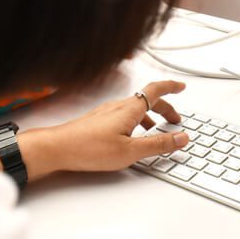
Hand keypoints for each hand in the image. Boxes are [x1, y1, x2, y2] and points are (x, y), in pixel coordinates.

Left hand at [0, 80, 187, 181]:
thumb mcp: (131, 151)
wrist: (57, 148)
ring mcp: (107, 111)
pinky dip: (136, 121)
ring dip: (151, 116)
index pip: (156, 90)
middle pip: (148, 100)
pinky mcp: (98, 120)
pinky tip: (132, 137)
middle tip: (175, 120)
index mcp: (130, 109)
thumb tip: (182, 138)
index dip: (171, 87)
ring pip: (135, 108)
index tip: (182, 87)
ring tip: (157, 132)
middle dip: (165, 108)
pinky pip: (124, 115)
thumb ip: (158, 144)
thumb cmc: (89, 148)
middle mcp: (118, 106)